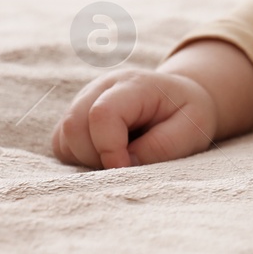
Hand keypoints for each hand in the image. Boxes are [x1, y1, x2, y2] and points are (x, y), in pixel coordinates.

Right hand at [51, 68, 218, 168]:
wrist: (181, 100)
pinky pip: (62, 145)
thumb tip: (123, 165)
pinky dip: (80, 158)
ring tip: (121, 156)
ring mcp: (84, 100)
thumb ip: (160, 147)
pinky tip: (108, 155)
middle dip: (96, 156)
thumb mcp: (190, 130)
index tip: (128, 168)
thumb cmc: (188, 115)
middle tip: (126, 164)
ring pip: (64, 137)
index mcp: (134, 84)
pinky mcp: (76, 117)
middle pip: (74, 125)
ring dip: (87, 159)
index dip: (109, 149)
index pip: (102, 113)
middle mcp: (102, 87)